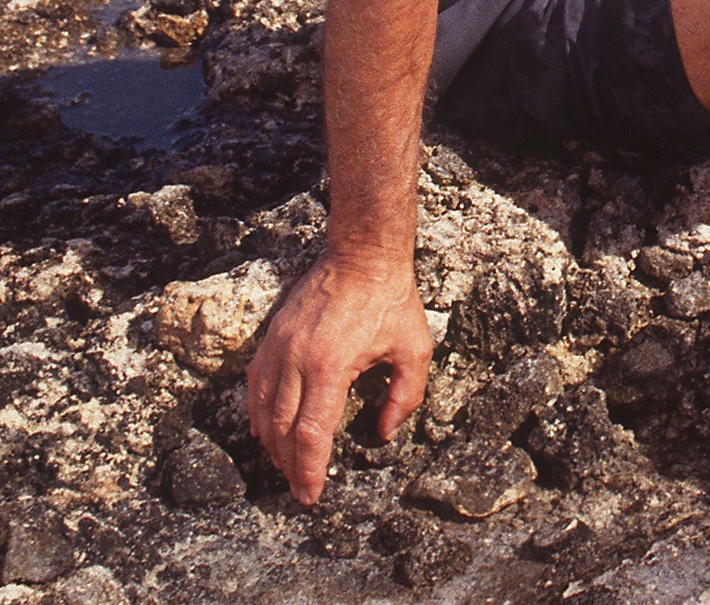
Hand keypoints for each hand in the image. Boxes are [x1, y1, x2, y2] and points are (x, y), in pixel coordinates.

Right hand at [246, 250, 433, 504]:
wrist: (362, 256)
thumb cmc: (392, 301)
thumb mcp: (414, 349)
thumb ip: (405, 396)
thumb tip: (385, 434)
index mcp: (331, 366)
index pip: (310, 433)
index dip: (309, 469)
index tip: (311, 494)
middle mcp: (296, 359)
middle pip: (281, 429)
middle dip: (289, 466)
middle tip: (299, 489)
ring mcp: (278, 347)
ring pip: (262, 410)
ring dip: (270, 444)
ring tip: (285, 466)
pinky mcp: (270, 337)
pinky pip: (254, 385)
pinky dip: (257, 414)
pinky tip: (266, 430)